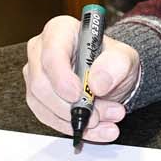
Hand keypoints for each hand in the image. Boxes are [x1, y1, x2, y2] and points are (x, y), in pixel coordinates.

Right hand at [22, 15, 139, 144]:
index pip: (51, 55)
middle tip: (99, 115)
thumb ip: (116, 66)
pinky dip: (71, 127)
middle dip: (71, 106)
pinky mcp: (37, 97)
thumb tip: (97, 83)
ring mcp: (36, 74)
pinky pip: (47, 118)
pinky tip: (94, 130)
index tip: (79, 95)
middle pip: (41, 84)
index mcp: (60, 31)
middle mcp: (41, 50)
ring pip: (42, 104)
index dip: (62, 78)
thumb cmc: (111, 61)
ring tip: (105, 122)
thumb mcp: (125, 58)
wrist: (111, 77)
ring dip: (75, 119)